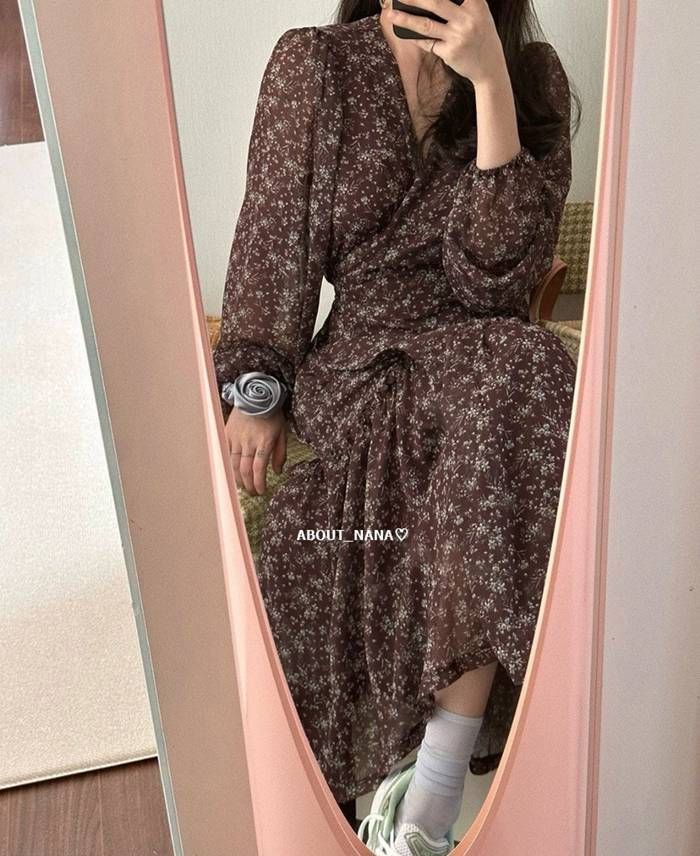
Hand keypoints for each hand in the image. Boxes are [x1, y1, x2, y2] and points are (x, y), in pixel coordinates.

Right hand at [224, 407, 286, 495]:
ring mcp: (236, 438)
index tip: (261, 491)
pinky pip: (226, 454)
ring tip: (243, 486)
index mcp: (264, 442)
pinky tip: (232, 473)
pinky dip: (228, 465)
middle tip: (253, 492)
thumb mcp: (283, 432)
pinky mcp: (227, 434)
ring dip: (238, 479)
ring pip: (233, 464)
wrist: (255, 395)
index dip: (259, 483)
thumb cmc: (272, 414)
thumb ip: (280, 454)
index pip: (259, 468)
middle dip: (248, 485)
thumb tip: (277, 472)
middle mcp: (248, 442)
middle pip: (245, 470)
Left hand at [386, 0, 506, 85]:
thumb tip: (429, 2)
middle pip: (435, 3)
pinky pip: (427, 43)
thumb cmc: (481, 36)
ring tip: (391, 14)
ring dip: (406, 19)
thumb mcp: (479, 13)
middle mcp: (467, 19)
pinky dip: (414, 38)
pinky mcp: (449, 53)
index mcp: (476, 4)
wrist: (490, 67)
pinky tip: (403, 32)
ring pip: (426, 25)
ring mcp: (457, 37)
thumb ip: (463, 3)